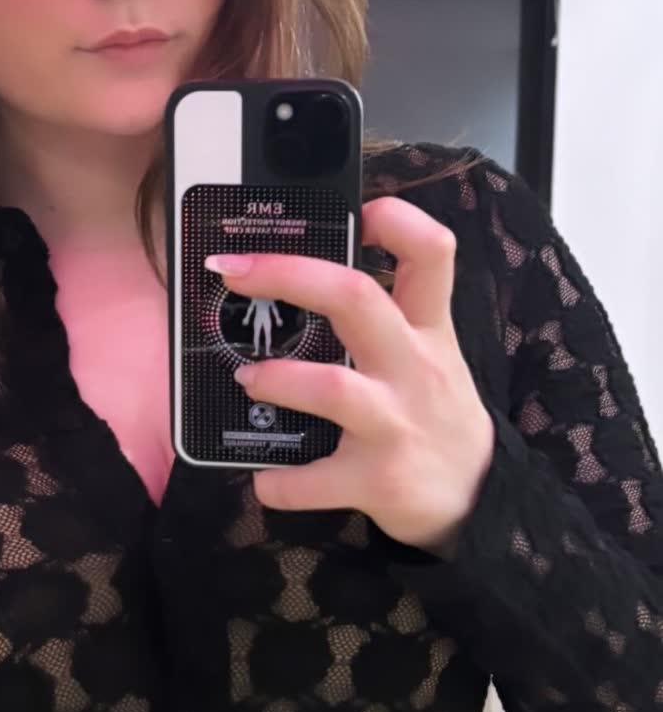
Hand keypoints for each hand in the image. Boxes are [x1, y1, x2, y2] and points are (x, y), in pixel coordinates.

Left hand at [206, 196, 494, 552]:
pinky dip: (279, 481)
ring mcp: (395, 424)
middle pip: (356, 297)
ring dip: (275, 378)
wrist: (479, 500)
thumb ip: (387, 313)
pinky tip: (266, 476)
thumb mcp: (431, 353)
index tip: (358, 211)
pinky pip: (313, 479)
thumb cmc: (436, 414)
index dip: (397, 219)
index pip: (431, 253)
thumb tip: (309, 270)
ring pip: (331, 386)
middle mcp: (414, 368)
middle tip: (232, 271)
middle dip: (287, 273)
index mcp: (427, 329)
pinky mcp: (378, 480)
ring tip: (245, 378)